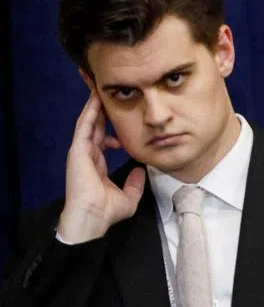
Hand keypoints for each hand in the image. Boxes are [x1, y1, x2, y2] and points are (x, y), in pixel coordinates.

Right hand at [57, 92, 144, 243]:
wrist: (92, 218)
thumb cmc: (106, 211)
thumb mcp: (128, 196)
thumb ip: (135, 183)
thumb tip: (142, 171)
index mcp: (97, 164)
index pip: (104, 139)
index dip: (112, 126)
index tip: (123, 115)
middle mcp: (88, 155)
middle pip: (95, 126)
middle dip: (102, 109)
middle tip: (110, 92)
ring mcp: (81, 152)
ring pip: (89, 122)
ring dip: (94, 105)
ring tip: (101, 87)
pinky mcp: (77, 151)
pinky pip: (84, 126)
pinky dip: (90, 112)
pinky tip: (96, 99)